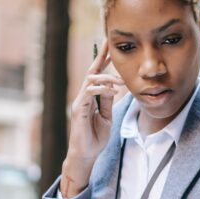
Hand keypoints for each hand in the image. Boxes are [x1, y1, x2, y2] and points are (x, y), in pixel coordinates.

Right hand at [62, 39, 124, 195]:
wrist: (86, 155)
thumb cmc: (95, 138)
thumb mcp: (106, 117)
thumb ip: (107, 102)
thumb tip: (113, 88)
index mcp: (90, 98)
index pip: (97, 76)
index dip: (103, 62)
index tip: (111, 49)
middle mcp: (83, 97)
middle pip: (91, 72)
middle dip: (100, 57)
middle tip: (108, 44)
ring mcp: (79, 102)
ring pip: (90, 80)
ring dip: (107, 78)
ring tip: (121, 81)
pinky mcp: (78, 109)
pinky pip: (89, 93)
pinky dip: (101, 89)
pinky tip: (113, 91)